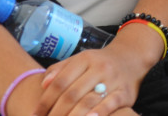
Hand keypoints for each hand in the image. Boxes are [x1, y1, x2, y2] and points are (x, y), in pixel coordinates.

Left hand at [35, 42, 154, 115]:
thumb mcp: (81, 59)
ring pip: (88, 100)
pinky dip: (98, 113)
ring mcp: (113, 80)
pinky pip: (110, 104)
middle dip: (55, 113)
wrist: (132, 57)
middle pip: (72, 94)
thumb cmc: (100, 62)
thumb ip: (61, 69)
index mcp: (85, 59)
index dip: (45, 100)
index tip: (35, 114)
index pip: (60, 82)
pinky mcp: (125, 93)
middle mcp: (99, 68)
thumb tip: (44, 84)